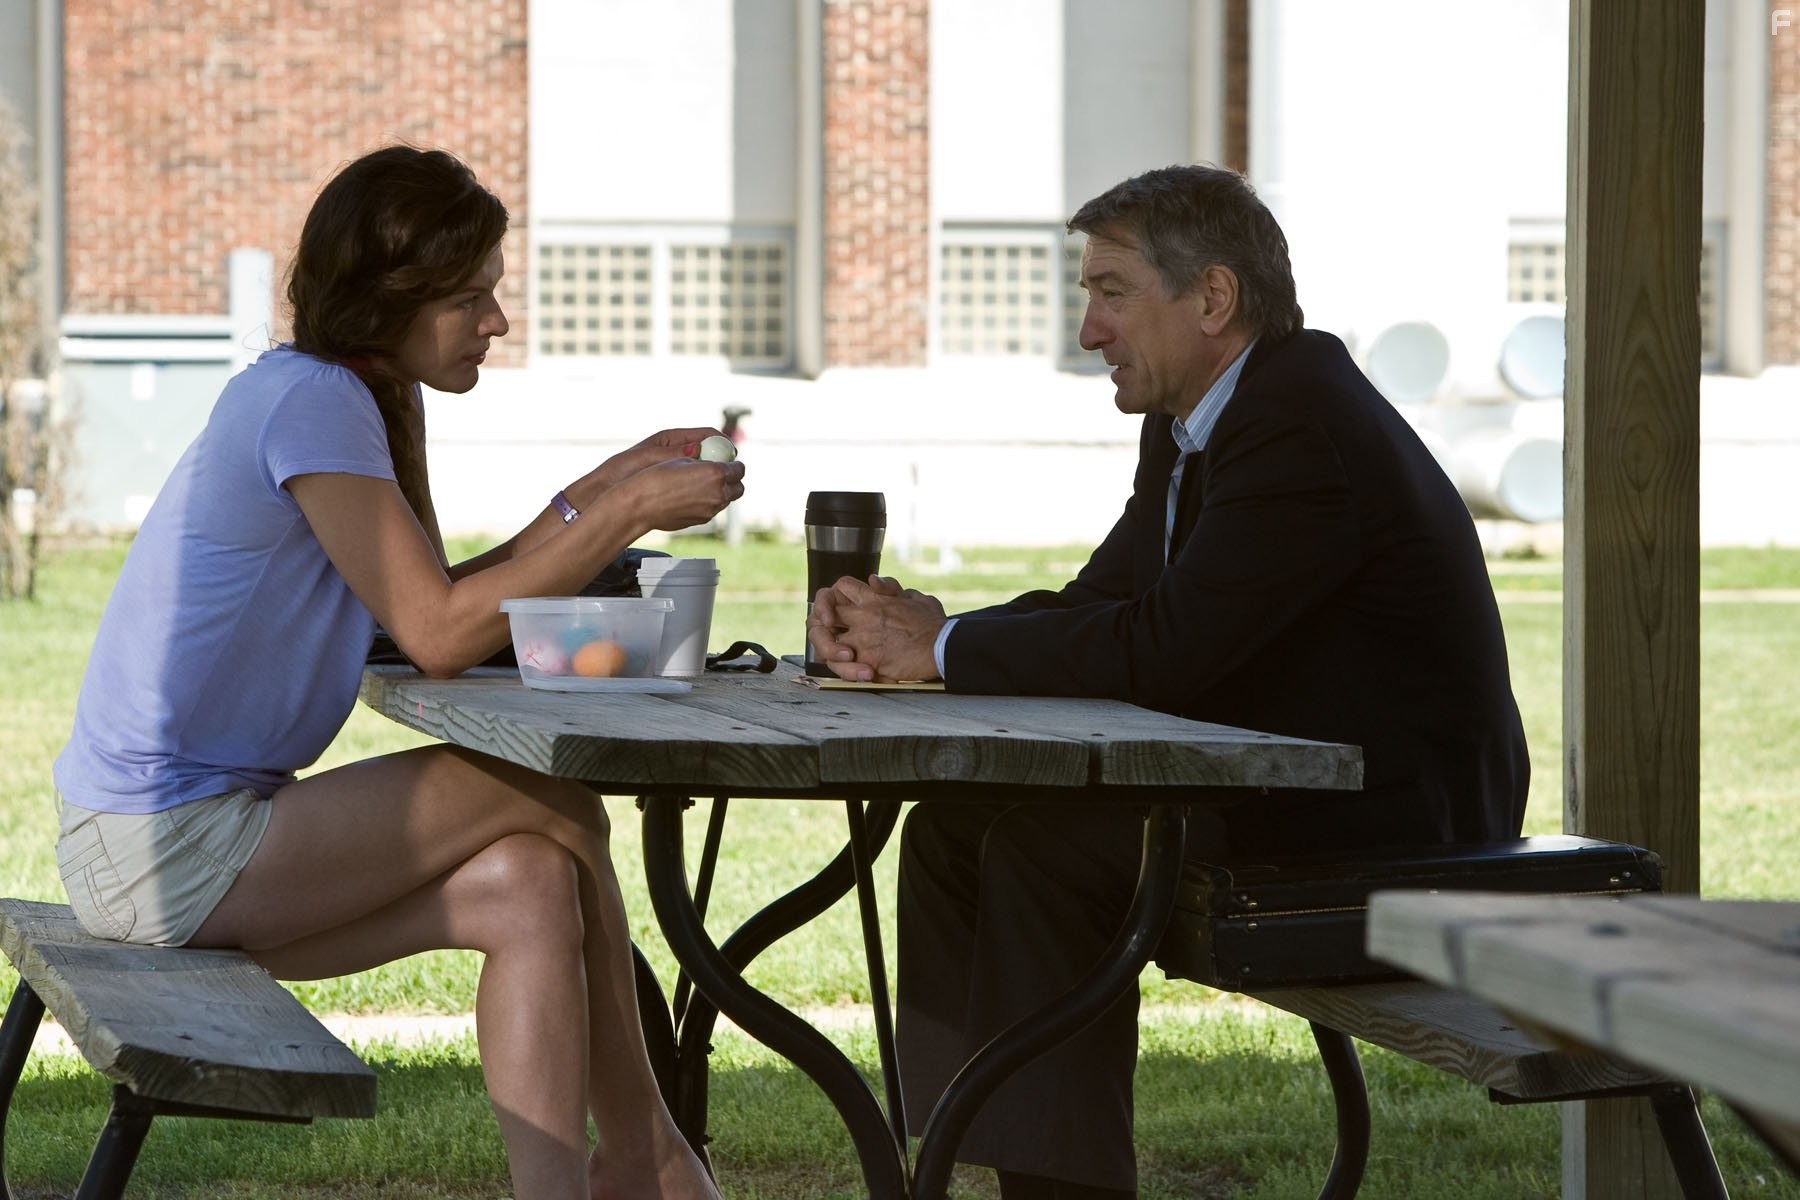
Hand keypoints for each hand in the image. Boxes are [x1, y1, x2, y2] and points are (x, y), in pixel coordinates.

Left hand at [595, 427, 723, 490]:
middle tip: (730, 472)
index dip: (721, 442)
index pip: (707, 435)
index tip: (732, 452)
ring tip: (717, 485)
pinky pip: (698, 486)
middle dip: (722, 461)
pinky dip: (704, 490)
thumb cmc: (624, 470)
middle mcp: (679, 453)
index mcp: (673, 439)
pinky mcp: (677, 486)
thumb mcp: (650, 457)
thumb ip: (674, 452)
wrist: (607, 490)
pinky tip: (703, 496)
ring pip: (708, 472)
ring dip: (714, 478)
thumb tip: (699, 447)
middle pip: (712, 453)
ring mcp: (679, 470)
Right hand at [615, 456, 745, 531]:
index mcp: (715, 473)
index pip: (739, 469)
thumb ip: (703, 462)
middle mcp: (717, 494)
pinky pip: (713, 510)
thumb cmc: (656, 478)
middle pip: (739, 488)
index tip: (730, 462)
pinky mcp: (701, 520)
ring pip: (726, 501)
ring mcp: (710, 510)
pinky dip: (709, 502)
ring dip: (722, 492)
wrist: (641, 504)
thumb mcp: (682, 460)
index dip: (735, 465)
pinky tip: (693, 496)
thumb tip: (711, 463)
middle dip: (733, 480)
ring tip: (705, 485)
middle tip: (723, 474)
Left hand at [808, 575, 945, 682]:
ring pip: (828, 646)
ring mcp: (863, 639)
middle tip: (830, 639)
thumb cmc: (934, 625)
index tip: (838, 610)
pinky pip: (845, 667)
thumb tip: (876, 582)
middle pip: (824, 617)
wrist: (942, 646)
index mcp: (874, 598)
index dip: (834, 598)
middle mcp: (863, 615)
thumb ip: (893, 589)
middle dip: (822, 629)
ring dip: (832, 655)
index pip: (841, 587)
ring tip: (846, 660)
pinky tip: (864, 673)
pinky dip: (849, 673)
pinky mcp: (868, 660)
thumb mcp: (916, 597)